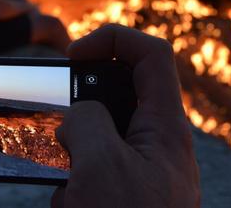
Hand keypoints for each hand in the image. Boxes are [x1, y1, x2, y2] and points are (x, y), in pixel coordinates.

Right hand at [51, 24, 199, 207]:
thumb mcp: (101, 165)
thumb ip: (86, 123)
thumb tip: (79, 118)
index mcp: (166, 127)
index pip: (152, 54)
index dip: (114, 38)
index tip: (74, 54)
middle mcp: (160, 146)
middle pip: (117, 100)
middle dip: (80, 115)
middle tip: (64, 141)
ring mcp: (145, 173)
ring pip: (99, 145)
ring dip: (73, 165)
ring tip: (73, 195)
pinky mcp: (130, 197)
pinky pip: (96, 179)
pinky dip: (77, 193)